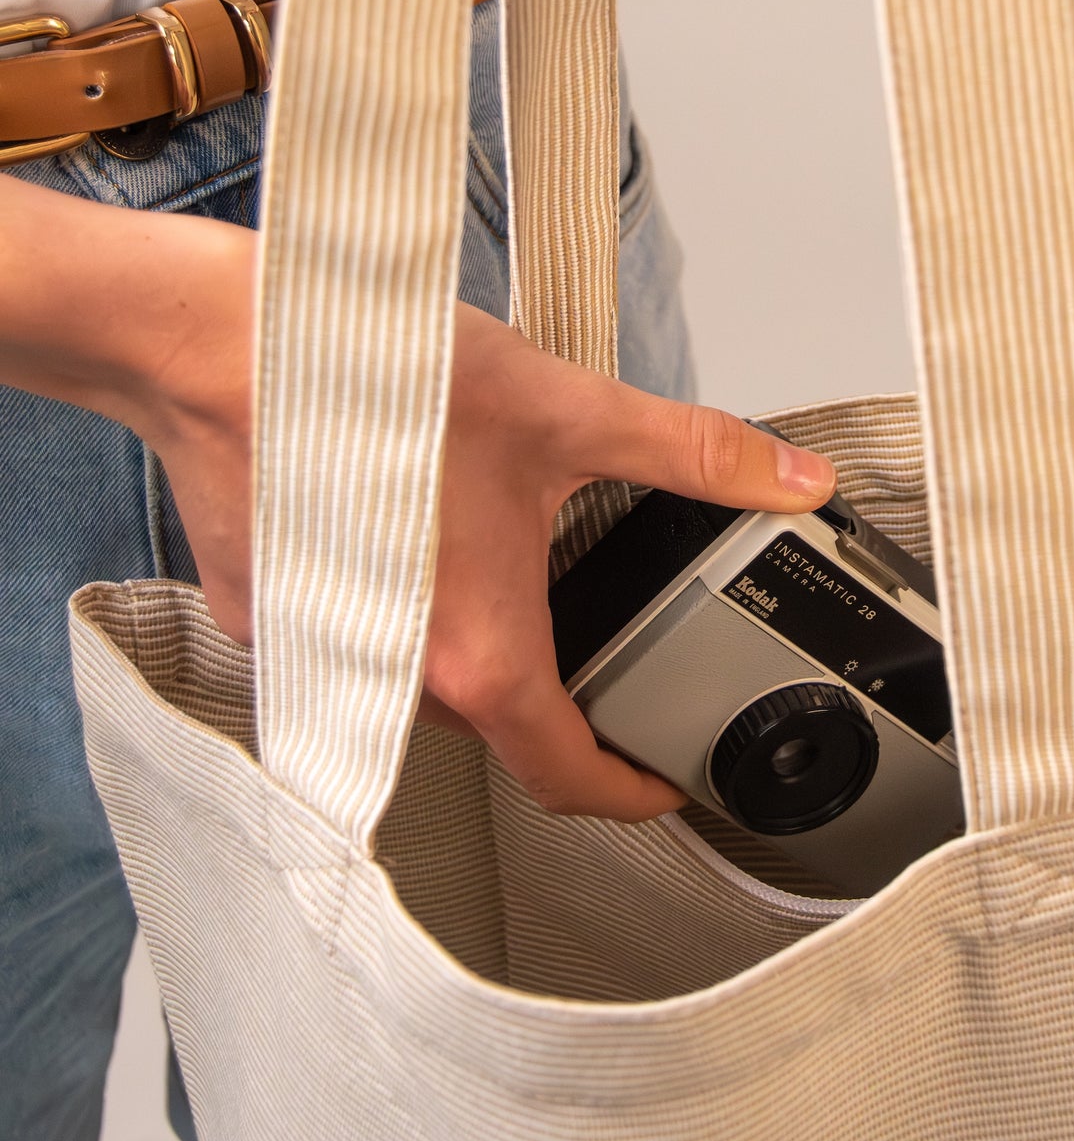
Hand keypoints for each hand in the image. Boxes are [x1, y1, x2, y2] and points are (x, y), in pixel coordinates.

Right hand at [0, 178, 835, 820]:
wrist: (216, 349)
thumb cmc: (372, 383)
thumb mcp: (565, 413)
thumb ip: (690, 451)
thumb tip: (790, 478)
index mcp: (479, 656)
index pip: (569, 776)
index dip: (633, 792)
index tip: (665, 783)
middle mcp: (396, 678)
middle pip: (500, 724)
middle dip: (555, 687)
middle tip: (599, 631)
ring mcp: (323, 659)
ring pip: (424, 684)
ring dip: (471, 644)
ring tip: (503, 561)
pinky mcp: (269, 622)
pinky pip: (355, 644)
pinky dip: (395, 609)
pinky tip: (409, 533)